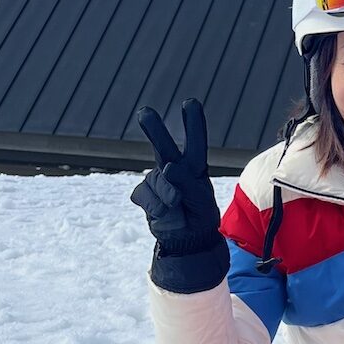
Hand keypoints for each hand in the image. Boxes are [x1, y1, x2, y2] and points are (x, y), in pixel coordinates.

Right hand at [131, 100, 219, 238]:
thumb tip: (167, 168)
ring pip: (157, 181)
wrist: (187, 240)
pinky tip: (164, 214)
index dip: (193, 123)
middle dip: (154, 129)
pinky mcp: (143, 194)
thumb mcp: (200, 199)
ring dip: (168, 197)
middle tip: (145, 113)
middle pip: (163, 146)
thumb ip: (186, 181)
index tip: (190, 102)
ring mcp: (156, 180)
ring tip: (177, 207)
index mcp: (193, 166)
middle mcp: (173, 168)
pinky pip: (145, 196)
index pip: (195, 142)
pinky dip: (156, 207)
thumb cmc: (199, 215)